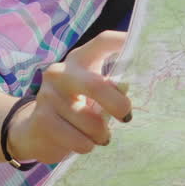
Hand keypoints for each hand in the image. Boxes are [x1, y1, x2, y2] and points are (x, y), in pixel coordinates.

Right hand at [7, 31, 132, 163]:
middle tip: (126, 116)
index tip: (148, 51)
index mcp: (81, 58)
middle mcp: (61, 72)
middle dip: (116, 104)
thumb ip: (115, 85)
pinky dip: (86, 145)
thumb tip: (141, 87)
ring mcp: (47, 94)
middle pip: (96, 85)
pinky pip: (75, 138)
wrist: (36, 129)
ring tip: (102, 136)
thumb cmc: (79, 106)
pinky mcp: (40, 118)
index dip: (126, 42)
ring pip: (88, 120)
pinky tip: (86, 143)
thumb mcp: (96, 91)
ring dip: (101, 133)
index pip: (104, 40)